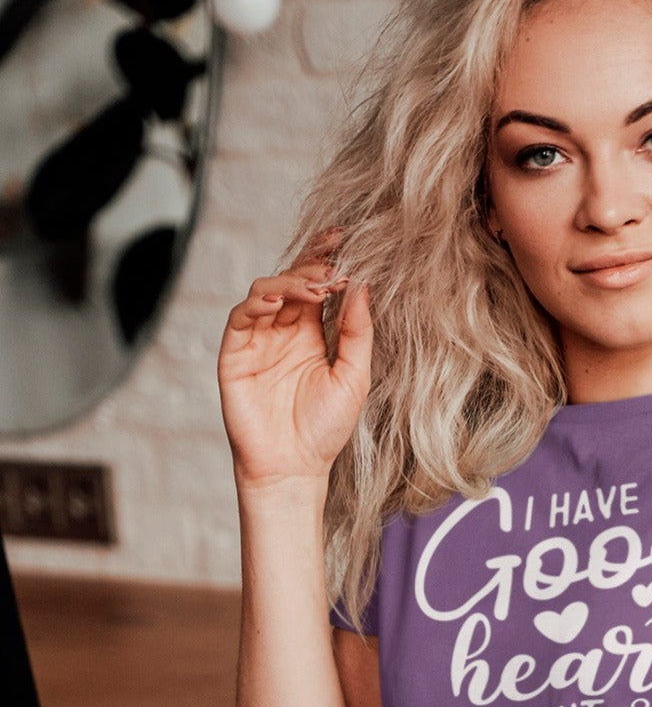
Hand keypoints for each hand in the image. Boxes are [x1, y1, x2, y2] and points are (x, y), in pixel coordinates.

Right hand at [217, 230, 372, 493]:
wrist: (293, 467)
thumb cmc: (325, 428)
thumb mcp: (354, 376)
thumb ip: (357, 332)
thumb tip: (362, 286)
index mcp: (313, 334)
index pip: (317, 287)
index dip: (327, 261)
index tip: (344, 239)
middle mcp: (284, 332)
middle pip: (292, 282)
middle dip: (311, 266)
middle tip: (332, 263)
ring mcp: (258, 340)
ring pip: (266, 291)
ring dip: (290, 282)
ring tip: (315, 286)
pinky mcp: (235, 353)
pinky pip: (241, 316)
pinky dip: (256, 301)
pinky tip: (276, 298)